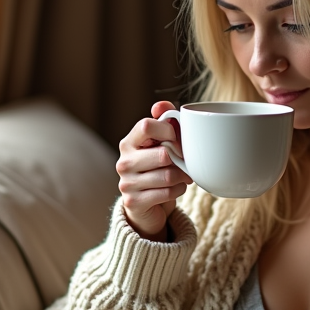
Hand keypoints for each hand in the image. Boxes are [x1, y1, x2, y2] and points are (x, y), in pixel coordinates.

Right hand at [116, 100, 192, 239]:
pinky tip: (177, 188)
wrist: (149, 205)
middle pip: (162, 154)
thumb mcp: (161, 143)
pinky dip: (179, 190)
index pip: (146, 126)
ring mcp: (126, 183)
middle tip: (185, 162)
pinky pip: (167, 193)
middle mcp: (123, 162)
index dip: (168, 131)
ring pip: (168, 176)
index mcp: (129, 143)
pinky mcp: (133, 202)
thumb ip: (164, 121)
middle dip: (180, 159)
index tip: (177, 139)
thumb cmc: (158, 168)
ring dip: (182, 177)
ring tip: (184, 176)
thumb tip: (161, 104)